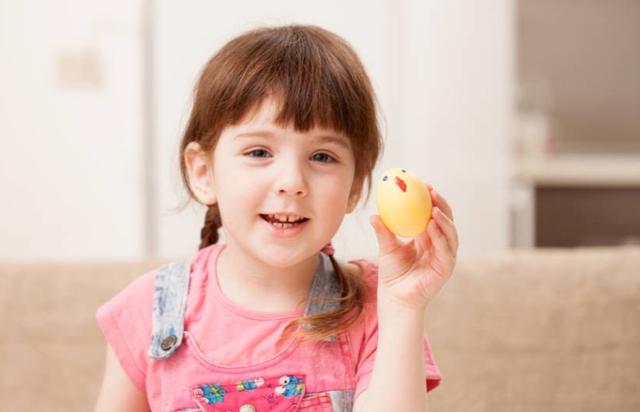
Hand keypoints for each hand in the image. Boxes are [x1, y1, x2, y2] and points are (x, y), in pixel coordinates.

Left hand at [369, 184, 457, 308]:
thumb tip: (373, 215)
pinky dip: (440, 236)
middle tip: (432, 192)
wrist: (395, 298)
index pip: (433, 215)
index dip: (431, 200)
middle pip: (446, 220)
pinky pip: (446, 249)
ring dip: (444, 219)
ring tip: (434, 208)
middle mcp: (439, 245)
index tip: (423, 186)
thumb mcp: (386, 248)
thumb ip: (383, 232)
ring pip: (450, 233)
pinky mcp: (446, 268)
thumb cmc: (392, 274)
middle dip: (442, 205)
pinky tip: (432, 225)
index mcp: (427, 238)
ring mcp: (444, 256)